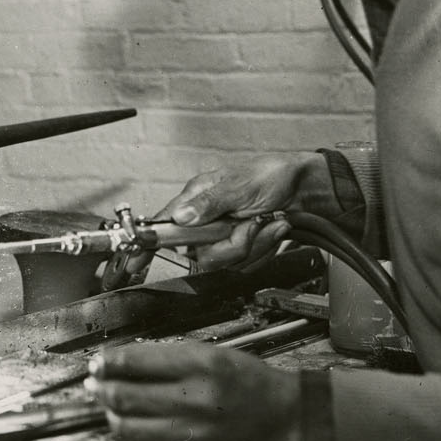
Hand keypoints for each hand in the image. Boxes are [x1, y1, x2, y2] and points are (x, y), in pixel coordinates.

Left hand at [84, 340, 300, 440]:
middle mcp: (194, 400)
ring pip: (128, 429)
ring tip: (111, 407)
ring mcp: (192, 434)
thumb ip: (167, 357)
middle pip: (125, 397)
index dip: (108, 361)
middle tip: (94, 384)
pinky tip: (131, 432)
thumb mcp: (211, 352)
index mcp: (200, 365)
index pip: (137, 362)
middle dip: (101, 388)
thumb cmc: (246, 380)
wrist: (282, 417)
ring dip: (111, 416)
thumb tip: (121, 362)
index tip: (98, 362)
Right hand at [155, 151, 333, 270]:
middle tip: (249, 224)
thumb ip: (209, 203)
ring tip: (266, 221)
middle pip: (201, 256)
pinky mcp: (241, 249)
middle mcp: (204, 222)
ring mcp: (222, 237)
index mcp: (194, 200)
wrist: (305, 189)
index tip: (135, 262)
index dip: (147, 245)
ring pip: (227, 263)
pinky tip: (271, 228)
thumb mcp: (239, 185)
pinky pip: (246, 264)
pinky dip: (265, 248)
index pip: (162, 227)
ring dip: (255, 244)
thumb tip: (181, 216)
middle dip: (233, 245)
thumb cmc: (271, 176)